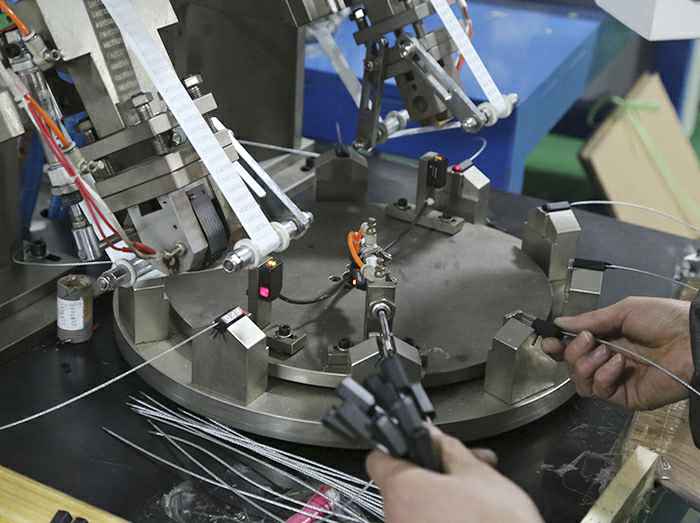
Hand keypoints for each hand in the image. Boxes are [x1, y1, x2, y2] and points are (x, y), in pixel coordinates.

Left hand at [366, 427, 542, 522]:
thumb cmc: (495, 522)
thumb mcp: (477, 474)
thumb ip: (448, 448)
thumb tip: (432, 435)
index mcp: (402, 490)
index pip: (378, 458)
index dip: (398, 445)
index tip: (417, 443)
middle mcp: (394, 517)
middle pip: (405, 482)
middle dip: (436, 469)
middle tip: (468, 464)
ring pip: (419, 504)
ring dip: (443, 492)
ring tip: (479, 489)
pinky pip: (426, 522)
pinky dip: (444, 514)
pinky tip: (472, 510)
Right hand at [542, 297, 693, 409]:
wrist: (692, 338)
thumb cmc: (662, 319)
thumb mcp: (623, 311)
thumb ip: (590, 320)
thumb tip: (559, 323)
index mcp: (607, 340)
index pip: (573, 349)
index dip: (557, 347)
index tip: (549, 341)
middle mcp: (607, 362)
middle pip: (572, 366)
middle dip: (572, 352)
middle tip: (588, 340)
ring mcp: (616, 381)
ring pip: (581, 382)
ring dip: (585, 365)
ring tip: (605, 352)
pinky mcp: (626, 397)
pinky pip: (600, 391)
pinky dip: (603, 376)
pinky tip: (618, 364)